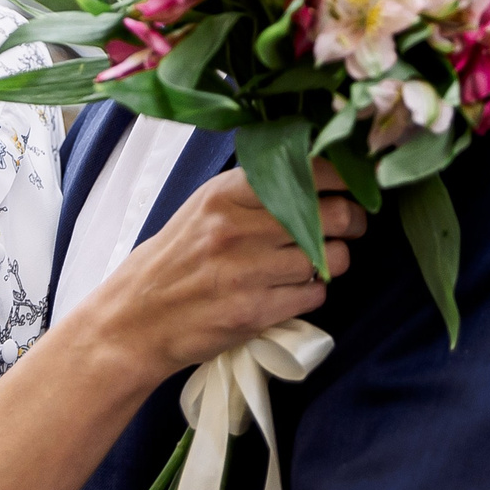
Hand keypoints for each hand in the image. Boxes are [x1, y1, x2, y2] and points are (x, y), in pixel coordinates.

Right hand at [78, 160, 363, 383]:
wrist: (135, 319)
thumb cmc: (176, 260)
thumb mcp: (204, 209)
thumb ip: (254, 192)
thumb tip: (316, 177)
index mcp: (225, 193)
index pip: (304, 170)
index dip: (340, 178)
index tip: (353, 185)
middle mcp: (236, 227)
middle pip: (328, 215)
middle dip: (352, 221)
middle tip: (353, 225)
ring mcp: (245, 271)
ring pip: (327, 259)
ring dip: (333, 262)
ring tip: (317, 263)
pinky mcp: (253, 312)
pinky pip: (312, 296)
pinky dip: (313, 293)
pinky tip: (296, 290)